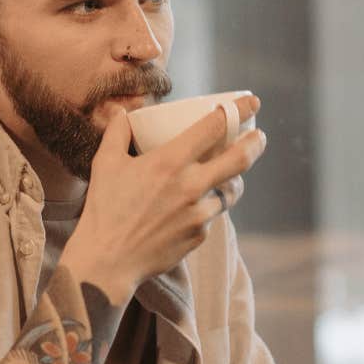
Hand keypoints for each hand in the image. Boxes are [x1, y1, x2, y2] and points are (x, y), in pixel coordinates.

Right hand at [62, 95, 265, 302]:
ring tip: (230, 173)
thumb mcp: (106, 164)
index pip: (215, 127)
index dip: (238, 110)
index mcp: (170, 162)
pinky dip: (210, 205)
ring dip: (234, 178)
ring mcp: (199, 213)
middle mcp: (191, 186)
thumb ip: (118, 133)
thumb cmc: (104, 210)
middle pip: (240, 159)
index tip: (252, 102)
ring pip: (232, 190)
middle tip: (259, 137)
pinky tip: (199, 204)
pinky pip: (214, 214)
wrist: (108, 261)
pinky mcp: (200, 235)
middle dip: (256, 143)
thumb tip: (124, 113)